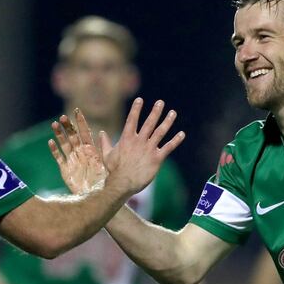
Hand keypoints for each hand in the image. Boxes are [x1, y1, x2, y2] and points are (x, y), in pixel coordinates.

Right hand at [49, 109, 106, 194]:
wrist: (97, 197)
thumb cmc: (104, 181)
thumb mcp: (106, 163)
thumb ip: (103, 148)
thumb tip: (102, 132)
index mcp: (91, 150)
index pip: (84, 132)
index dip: (81, 122)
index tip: (77, 110)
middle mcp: (81, 153)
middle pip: (73, 137)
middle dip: (68, 127)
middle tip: (63, 116)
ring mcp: (72, 161)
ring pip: (64, 144)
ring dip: (59, 135)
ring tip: (54, 124)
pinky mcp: (66, 170)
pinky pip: (59, 158)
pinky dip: (54, 150)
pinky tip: (50, 142)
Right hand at [50, 98, 184, 197]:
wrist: (122, 183)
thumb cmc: (113, 171)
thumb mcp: (107, 155)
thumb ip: (105, 143)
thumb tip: (101, 133)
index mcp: (127, 138)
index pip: (132, 120)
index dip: (136, 109)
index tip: (140, 99)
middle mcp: (139, 141)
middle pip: (149, 123)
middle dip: (155, 111)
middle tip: (160, 102)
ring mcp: (149, 149)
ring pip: (160, 132)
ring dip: (167, 121)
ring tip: (173, 113)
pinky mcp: (157, 158)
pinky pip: (168, 147)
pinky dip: (176, 140)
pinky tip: (182, 134)